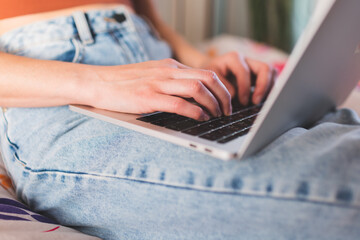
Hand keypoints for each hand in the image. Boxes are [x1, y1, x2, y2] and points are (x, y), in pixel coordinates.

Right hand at [85, 58, 231, 120]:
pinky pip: (180, 103)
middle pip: (208, 78)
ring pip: (198, 89)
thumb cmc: (124, 83)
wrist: (97, 82)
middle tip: (227, 110)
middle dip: (224, 95)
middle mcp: (168, 71)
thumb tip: (192, 97)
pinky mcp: (148, 97)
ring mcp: (158, 83)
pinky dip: (195, 112)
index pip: (206, 72)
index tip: (226, 102)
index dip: (221, 88)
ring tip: (217, 116)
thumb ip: (171, 82)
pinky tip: (201, 118)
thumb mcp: (152, 76)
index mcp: (170, 66)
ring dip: (213, 104)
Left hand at [200, 52, 275, 104]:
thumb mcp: (209, 80)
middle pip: (265, 68)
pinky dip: (270, 89)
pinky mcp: (257, 74)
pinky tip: (261, 100)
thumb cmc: (207, 78)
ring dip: (269, 88)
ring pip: (272, 72)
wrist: (207, 75)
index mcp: (233, 58)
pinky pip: (271, 78)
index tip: (242, 102)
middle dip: (263, 86)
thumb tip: (235, 95)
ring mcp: (253, 66)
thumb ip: (221, 86)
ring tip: (259, 101)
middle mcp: (246, 60)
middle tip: (255, 102)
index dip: (245, 88)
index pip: (245, 71)